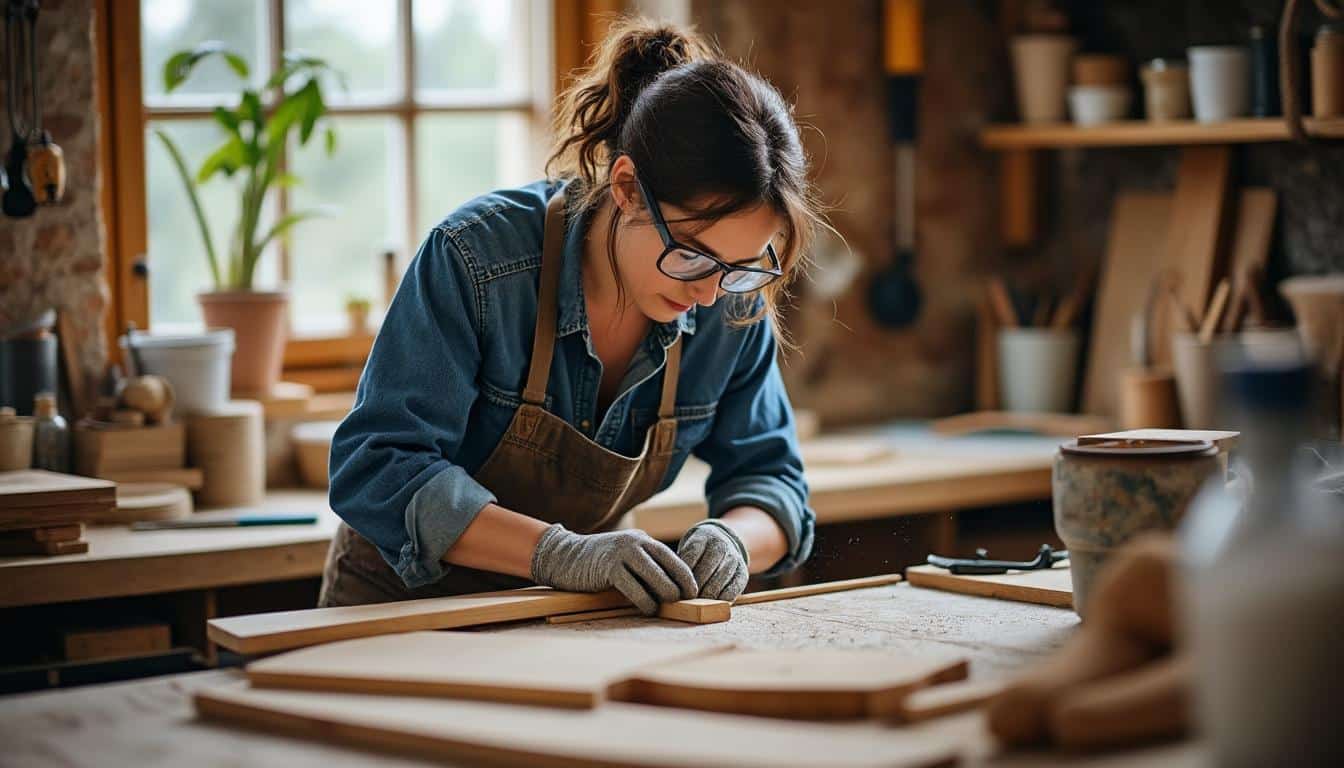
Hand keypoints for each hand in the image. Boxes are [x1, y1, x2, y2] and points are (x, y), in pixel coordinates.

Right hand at [530, 524, 696, 614]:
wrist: (565, 556)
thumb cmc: (599, 562)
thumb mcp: (625, 555)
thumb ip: (645, 564)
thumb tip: (671, 588)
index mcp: (642, 540)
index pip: (672, 557)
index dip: (686, 576)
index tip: (695, 592)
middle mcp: (635, 543)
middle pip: (667, 567)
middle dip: (679, 587)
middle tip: (685, 602)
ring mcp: (622, 554)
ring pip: (654, 577)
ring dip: (666, 594)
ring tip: (670, 606)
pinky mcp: (609, 568)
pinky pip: (634, 588)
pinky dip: (645, 601)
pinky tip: (649, 609)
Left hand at [677, 520, 748, 600]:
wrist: (725, 541)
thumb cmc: (699, 552)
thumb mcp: (688, 549)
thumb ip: (680, 565)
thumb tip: (671, 589)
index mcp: (703, 538)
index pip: (690, 559)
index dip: (682, 577)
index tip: (676, 588)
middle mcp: (720, 546)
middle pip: (704, 572)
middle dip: (692, 589)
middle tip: (684, 600)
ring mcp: (734, 559)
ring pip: (717, 583)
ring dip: (705, 597)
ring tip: (696, 604)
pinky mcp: (743, 573)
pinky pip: (731, 591)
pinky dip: (720, 600)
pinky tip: (711, 603)